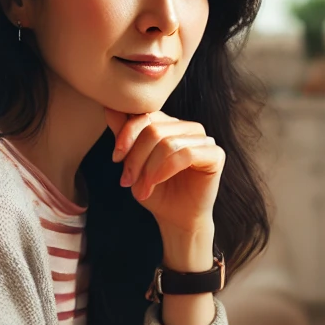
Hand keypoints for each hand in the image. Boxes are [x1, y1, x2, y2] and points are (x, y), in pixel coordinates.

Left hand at [105, 109, 222, 240]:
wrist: (175, 218)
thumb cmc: (156, 190)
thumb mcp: (133, 162)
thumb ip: (123, 135)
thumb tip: (109, 106)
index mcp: (169, 124)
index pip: (145, 115)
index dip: (127, 134)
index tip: (116, 158)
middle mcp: (187, 128)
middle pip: (154, 129)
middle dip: (136, 157)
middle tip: (127, 180)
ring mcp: (204, 139)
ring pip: (168, 143)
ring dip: (149, 169)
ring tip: (142, 188)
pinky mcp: (215, 155)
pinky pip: (187, 154)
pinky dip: (166, 169)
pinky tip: (157, 182)